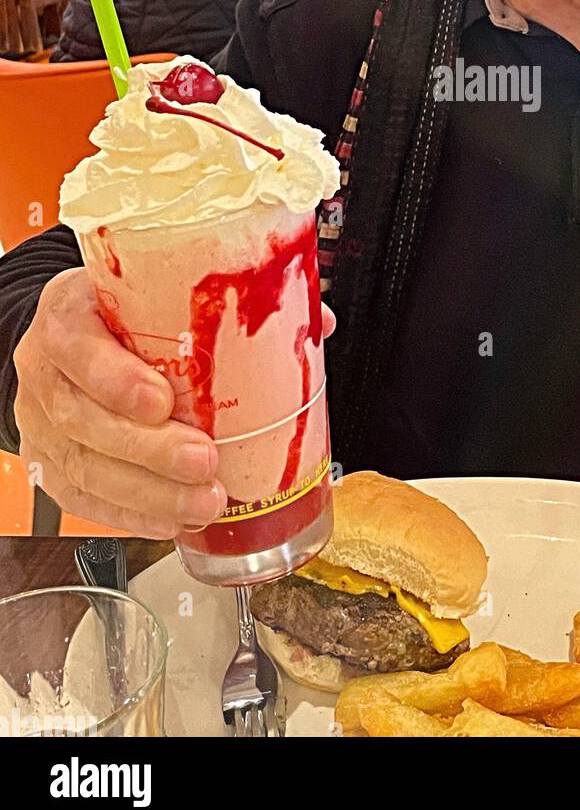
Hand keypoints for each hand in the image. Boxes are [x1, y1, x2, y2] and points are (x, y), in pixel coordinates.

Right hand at [13, 268, 226, 537]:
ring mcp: (40, 420)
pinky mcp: (49, 461)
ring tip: (202, 501)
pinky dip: (130, 513)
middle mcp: (45, 368)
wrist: (82, 333)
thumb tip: (310, 316)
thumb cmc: (128, 312)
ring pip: (82, 465)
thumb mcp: (157, 289)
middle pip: (80, 416)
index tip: (162, 401)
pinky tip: (171, 520)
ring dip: (148, 493)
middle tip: (203, 461)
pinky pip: (82, 498)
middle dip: (147, 448)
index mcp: (68, 311)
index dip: (114, 379)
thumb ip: (218, 301)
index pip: (75, 343)